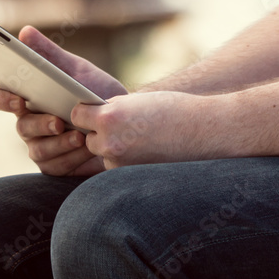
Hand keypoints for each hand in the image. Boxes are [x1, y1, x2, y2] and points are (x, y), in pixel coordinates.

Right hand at [0, 25, 127, 176]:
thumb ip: (50, 54)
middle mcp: (30, 123)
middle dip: (39, 124)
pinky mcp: (56, 166)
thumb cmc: (96, 93)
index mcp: (29, 98)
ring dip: (59, 143)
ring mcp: (42, 146)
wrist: (127, 121)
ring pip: (38, 149)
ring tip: (80, 135)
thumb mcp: (76, 70)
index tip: (18, 98)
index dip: (2, 99)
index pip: (1, 98)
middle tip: (58, 121)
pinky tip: (86, 148)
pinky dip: (71, 156)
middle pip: (21, 126)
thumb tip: (25, 32)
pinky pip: (55, 166)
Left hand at [71, 91, 228, 168]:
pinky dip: (126, 160)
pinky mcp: (128, 177)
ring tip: (139, 137)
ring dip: (113, 148)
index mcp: (109, 117)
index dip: (86, 113)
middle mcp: (109, 142)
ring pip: (103, 154)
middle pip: (88, 138)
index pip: (77, 116)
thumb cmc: (171, 109)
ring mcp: (118, 163)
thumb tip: (94, 116)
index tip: (93, 111)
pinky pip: (117, 166)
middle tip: (123, 126)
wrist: (200, 130)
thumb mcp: (137, 101)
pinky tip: (146, 150)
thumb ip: (113, 108)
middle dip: (99, 132)